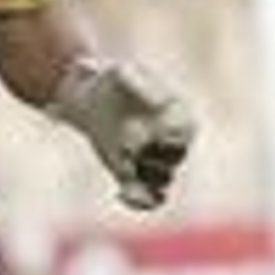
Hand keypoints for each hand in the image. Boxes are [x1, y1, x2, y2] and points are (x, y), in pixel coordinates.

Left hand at [49, 56, 197, 210]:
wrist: (88, 97)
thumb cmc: (111, 81)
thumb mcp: (121, 72)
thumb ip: (139, 81)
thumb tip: (159, 105)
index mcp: (177, 114)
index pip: (186, 132)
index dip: (170, 136)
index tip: (150, 129)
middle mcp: (170, 140)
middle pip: (174, 159)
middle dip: (153, 155)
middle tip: (125, 143)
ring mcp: (152, 160)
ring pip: (162, 180)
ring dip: (143, 175)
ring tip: (120, 161)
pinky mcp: (132, 174)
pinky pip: (149, 198)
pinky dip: (140, 202)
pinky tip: (121, 194)